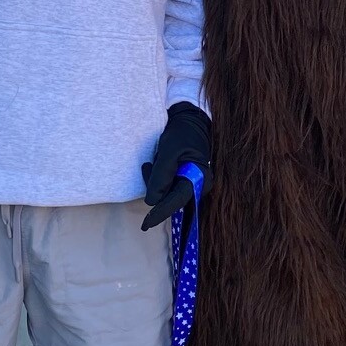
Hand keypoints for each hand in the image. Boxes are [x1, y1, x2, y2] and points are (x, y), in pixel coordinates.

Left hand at [142, 102, 211, 230]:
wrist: (190, 121)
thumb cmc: (182, 134)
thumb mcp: (169, 151)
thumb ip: (161, 175)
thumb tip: (152, 201)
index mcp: (199, 179)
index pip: (176, 200)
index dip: (160, 212)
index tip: (146, 224)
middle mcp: (199, 186)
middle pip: (171, 199)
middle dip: (156, 187)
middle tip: (148, 166)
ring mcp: (193, 185)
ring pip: (167, 194)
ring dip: (156, 181)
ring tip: (151, 162)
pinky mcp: (185, 182)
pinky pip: (168, 188)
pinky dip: (159, 179)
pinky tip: (155, 164)